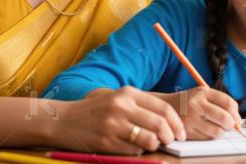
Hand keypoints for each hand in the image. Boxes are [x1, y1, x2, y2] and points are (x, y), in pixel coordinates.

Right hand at [51, 86, 185, 153]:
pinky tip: (132, 148)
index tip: (180, 133)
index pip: (163, 108)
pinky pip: (133, 151)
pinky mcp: (106, 141)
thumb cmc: (96, 110)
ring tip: (150, 145)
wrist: (65, 120)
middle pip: (160, 125)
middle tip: (170, 142)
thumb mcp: (118, 98)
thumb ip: (141, 106)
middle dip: (170, 137)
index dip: (176, 123)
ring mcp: (113, 124)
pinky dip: (138, 152)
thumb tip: (170, 122)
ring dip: (154, 146)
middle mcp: (122, 106)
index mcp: (128, 93)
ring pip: (149, 140)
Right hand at [169, 86, 241, 139]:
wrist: (167, 107)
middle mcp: (196, 104)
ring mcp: (191, 119)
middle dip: (231, 124)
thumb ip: (221, 103)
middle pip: (225, 118)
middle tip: (229, 125)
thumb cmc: (191, 102)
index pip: (229, 103)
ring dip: (221, 132)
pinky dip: (211, 136)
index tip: (236, 117)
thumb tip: (238, 120)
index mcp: (203, 92)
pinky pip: (207, 138)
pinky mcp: (187, 132)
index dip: (236, 112)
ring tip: (217, 127)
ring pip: (218, 131)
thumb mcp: (203, 94)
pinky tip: (206, 130)